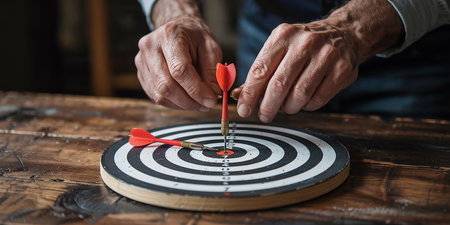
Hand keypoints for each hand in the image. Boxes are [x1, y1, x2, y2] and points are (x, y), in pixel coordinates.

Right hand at [135, 16, 221, 110]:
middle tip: (207, 105)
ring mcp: (141, 62)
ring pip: (160, 94)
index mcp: (169, 35)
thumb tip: (213, 94)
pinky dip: (174, 103)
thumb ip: (212, 70)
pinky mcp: (141, 74)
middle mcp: (150, 48)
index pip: (179, 70)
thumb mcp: (210, 47)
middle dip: (190, 101)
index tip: (212, 100)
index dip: (196, 89)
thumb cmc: (195, 37)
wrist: (177, 30)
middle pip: (166, 85)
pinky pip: (156, 96)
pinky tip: (187, 100)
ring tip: (199, 103)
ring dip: (183, 104)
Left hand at [236, 21, 358, 121]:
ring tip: (287, 105)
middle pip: (279, 85)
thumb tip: (239, 96)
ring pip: (299, 95)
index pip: (260, 70)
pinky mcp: (341, 70)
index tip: (244, 110)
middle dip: (268, 106)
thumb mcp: (279, 49)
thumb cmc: (303, 47)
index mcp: (283, 36)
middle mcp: (304, 43)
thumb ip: (260, 73)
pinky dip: (308, 106)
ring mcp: (326, 56)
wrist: (343, 34)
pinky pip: (318, 99)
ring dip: (289, 107)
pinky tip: (305, 100)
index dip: (250, 94)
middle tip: (264, 116)